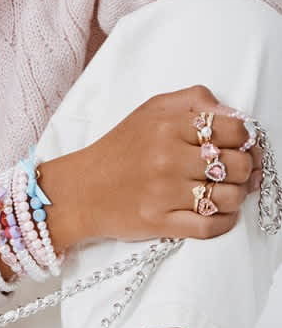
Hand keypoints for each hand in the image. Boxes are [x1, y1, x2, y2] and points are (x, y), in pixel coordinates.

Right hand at [75, 85, 262, 243]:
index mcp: (165, 125)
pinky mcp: (161, 222)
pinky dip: (225, 221)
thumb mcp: (149, 110)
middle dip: (244, 169)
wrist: (81, 188)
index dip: (245, 138)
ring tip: (224, 191)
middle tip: (235, 171)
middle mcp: (166, 157)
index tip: (238, 145)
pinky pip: (212, 226)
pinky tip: (218, 212)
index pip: (232, 129)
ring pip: (230, 197)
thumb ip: (192, 101)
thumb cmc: (119, 149)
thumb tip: (232, 114)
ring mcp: (164, 192)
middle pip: (237, 164)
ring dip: (236, 196)